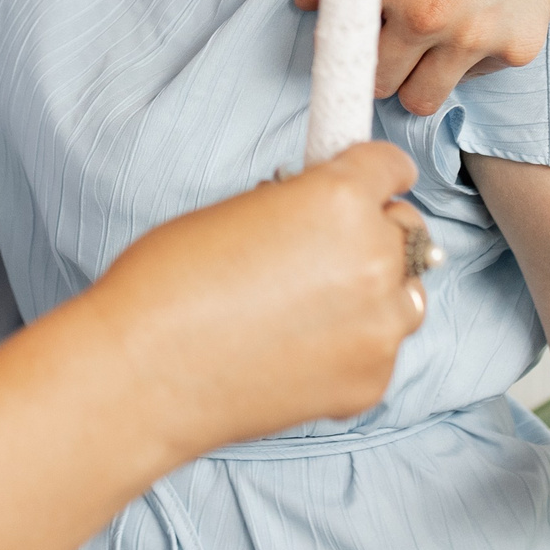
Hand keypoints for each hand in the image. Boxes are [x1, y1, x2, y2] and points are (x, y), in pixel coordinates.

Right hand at [83, 141, 428, 460]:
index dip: (376, 173)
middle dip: (373, 232)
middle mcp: (373, 258)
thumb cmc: (167, 283)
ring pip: (403, 295)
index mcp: (339, 198)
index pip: (391, 167)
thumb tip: (321, 219)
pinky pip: (379, 350)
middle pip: (407, 230)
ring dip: (373, 292)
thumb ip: (299, 208)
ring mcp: (378, 327)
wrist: (143, 370)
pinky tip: (298, 348)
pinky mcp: (370, 382)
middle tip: (328, 248)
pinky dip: (351, 345)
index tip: (374, 183)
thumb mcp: (238, 211)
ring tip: (313, 304)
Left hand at [294, 0, 549, 115]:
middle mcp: (426, 15)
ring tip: (428, 45)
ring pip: (424, 97)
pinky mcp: (517, 48)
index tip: (342, 56)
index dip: (340, 53)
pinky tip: (479, 16)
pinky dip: (470, 59)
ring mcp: (475, 37)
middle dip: (379, 68)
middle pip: (380, 84)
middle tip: (388, 48)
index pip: (341, 45)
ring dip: (419, 79)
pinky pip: (476, 75)